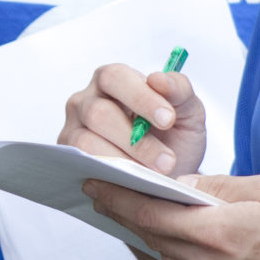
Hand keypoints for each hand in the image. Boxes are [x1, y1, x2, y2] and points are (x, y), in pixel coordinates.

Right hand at [63, 62, 205, 176]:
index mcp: (113, 80)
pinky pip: (84, 166)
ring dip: (124, 161)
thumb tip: (159, 79)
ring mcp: (74, 129)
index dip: (140, 97)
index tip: (167, 119)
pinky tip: (134, 182)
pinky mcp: (71, 158)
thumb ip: (179, 90)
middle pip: (98, 113)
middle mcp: (86, 101)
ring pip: (87, 143)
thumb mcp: (188, 112)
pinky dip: (110, 175)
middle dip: (136, 141)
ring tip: (154, 176)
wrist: (170, 174)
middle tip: (167, 161)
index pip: (116, 77)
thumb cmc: (175, 137)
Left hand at [79, 172, 259, 259]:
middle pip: (153, 237)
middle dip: (126, 213)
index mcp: (217, 233)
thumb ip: (219, 187)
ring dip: (153, 236)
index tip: (93, 183)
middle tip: (104, 193)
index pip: (150, 214)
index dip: (116, 197)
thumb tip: (181, 185)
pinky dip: (182, 256)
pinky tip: (186, 242)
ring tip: (140, 213)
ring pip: (170, 258)